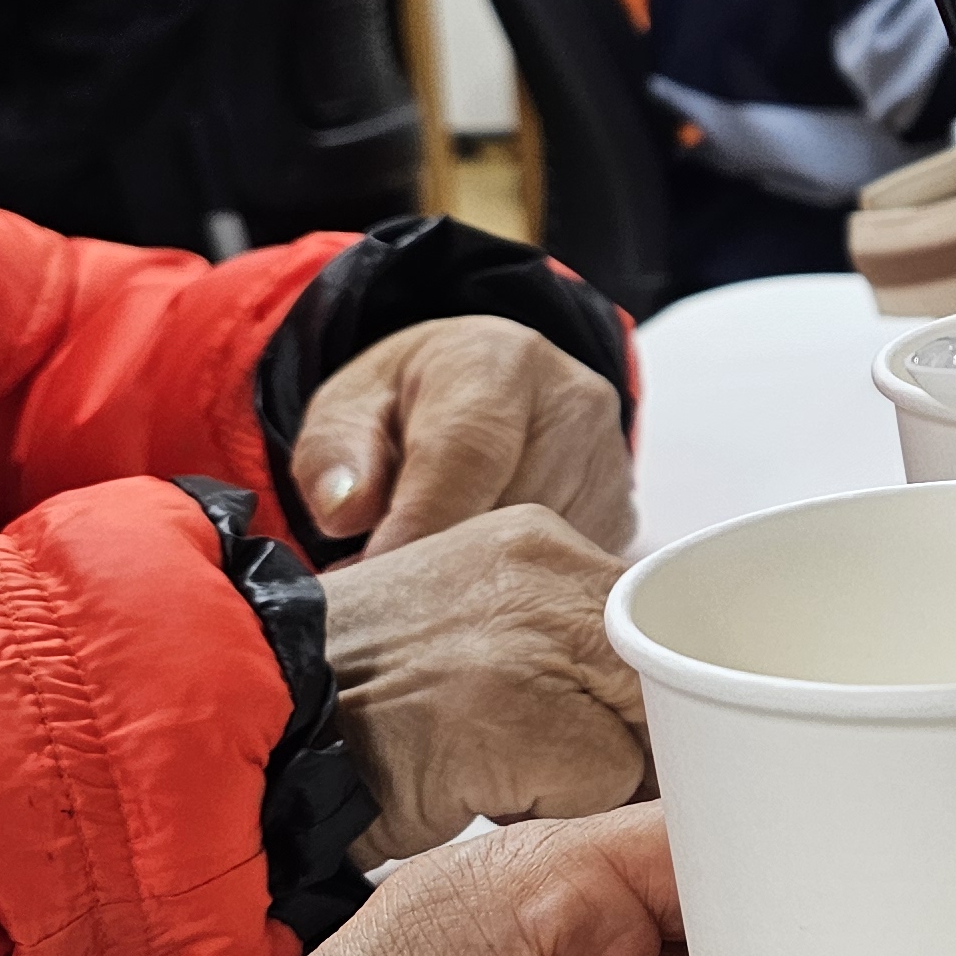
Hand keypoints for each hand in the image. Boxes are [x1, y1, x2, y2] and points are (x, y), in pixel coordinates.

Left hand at [295, 314, 630, 557]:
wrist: (478, 392)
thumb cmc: (406, 405)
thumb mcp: (346, 410)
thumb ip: (333, 455)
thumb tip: (346, 512)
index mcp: (499, 361)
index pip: (467, 455)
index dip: (417, 527)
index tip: (374, 580)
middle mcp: (574, 401)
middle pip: (510, 513)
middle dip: (445, 562)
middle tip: (391, 594)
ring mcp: (610, 461)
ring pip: (546, 554)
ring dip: (483, 583)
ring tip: (433, 582)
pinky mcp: (623, 513)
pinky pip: (571, 575)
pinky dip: (521, 589)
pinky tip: (482, 581)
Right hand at [323, 504, 649, 859]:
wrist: (249, 722)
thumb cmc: (360, 702)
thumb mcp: (471, 633)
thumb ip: (566, 650)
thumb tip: (681, 727)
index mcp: (536, 544)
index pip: (665, 624)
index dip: (660, 696)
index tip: (637, 735)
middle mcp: (543, 571)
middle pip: (674, 674)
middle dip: (651, 739)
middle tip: (577, 770)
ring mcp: (530, 635)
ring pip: (648, 730)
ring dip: (598, 776)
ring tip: (504, 773)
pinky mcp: (517, 712)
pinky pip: (605, 782)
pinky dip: (556, 809)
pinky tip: (478, 791)